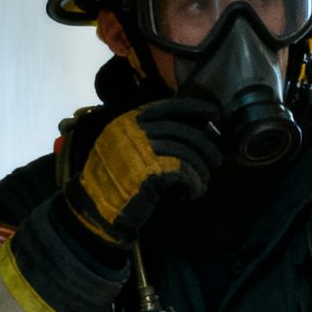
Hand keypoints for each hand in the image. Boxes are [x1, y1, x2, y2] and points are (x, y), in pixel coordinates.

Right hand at [59, 98, 221, 246]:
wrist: (95, 205)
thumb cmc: (116, 178)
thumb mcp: (128, 146)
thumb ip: (153, 134)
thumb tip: (195, 128)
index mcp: (129, 119)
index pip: (168, 106)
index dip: (194, 108)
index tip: (213, 114)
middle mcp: (134, 129)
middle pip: (182, 130)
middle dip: (204, 145)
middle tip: (216, 159)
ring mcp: (141, 149)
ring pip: (186, 151)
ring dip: (201, 168)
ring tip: (203, 180)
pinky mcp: (149, 171)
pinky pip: (184, 172)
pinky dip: (194, 182)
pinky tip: (193, 191)